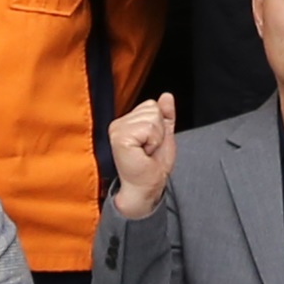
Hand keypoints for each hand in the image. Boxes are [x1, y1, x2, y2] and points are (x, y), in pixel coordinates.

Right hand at [107, 96, 178, 216]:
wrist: (146, 188)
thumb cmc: (152, 166)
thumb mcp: (164, 135)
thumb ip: (165, 115)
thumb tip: (166, 96)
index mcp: (125, 122)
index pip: (151, 104)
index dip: (159, 125)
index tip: (151, 144)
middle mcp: (118, 123)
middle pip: (153, 108)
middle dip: (159, 131)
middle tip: (149, 150)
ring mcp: (117, 130)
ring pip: (152, 117)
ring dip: (156, 138)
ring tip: (146, 152)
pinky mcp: (120, 138)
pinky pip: (148, 128)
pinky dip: (153, 142)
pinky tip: (143, 154)